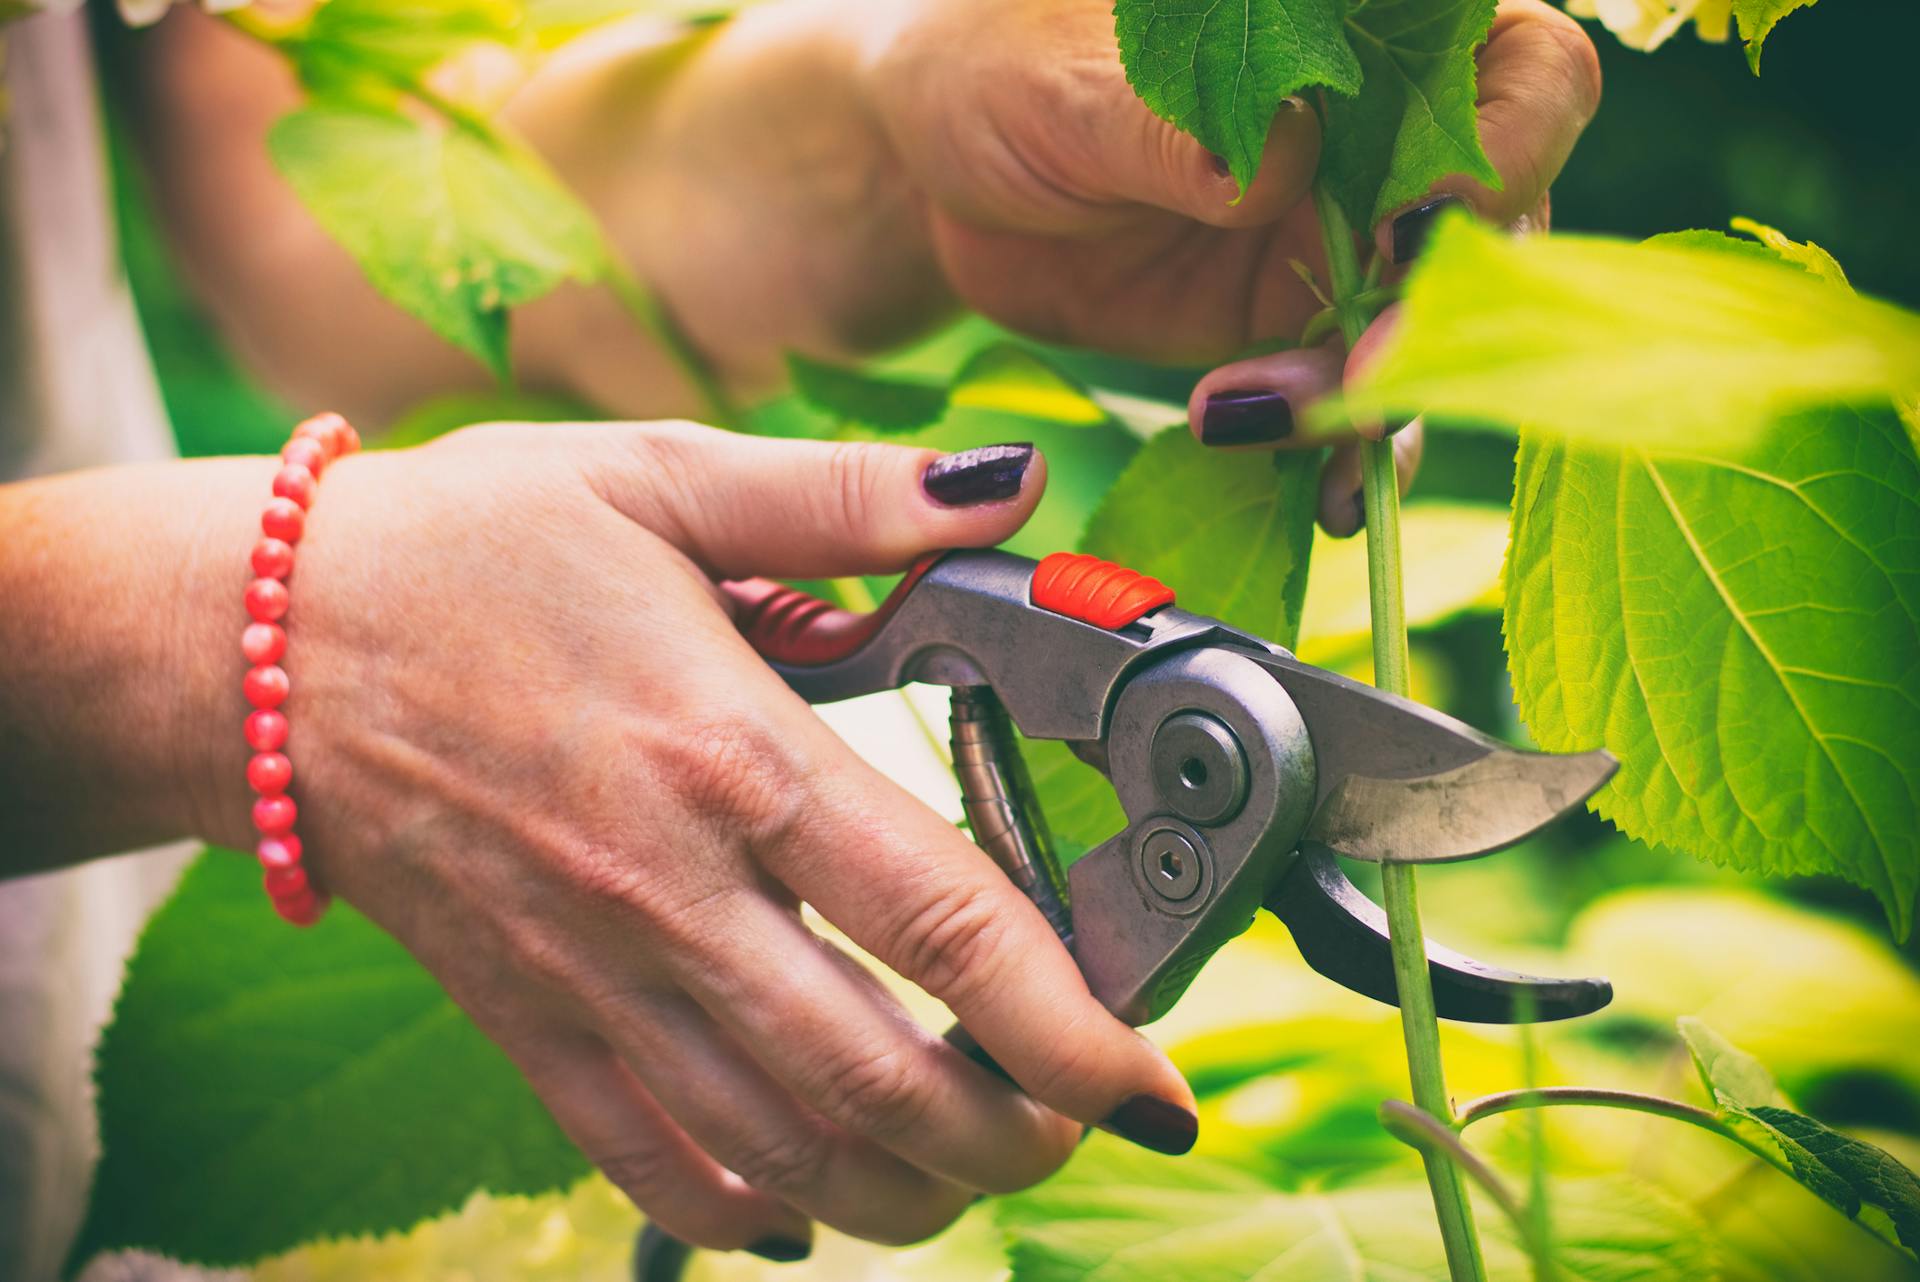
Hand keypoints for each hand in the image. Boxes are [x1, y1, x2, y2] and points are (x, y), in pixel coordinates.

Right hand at [202, 425, 1195, 1254]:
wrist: (263, 645)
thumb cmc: (467, 550)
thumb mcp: (660, 477)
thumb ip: (846, 496)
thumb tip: (1007, 488)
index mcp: (727, 752)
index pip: (938, 919)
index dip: (1065, 1020)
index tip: (1146, 1070)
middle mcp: (666, 890)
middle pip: (874, 1079)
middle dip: (1010, 1136)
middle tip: (1081, 1122)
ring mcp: (589, 977)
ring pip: (777, 1152)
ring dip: (904, 1192)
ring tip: (980, 1169)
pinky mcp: (526, 1023)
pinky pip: (649, 1163)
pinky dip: (751, 1210)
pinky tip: (815, 1203)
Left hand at [866, 0, 1597, 529]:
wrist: (938, 170)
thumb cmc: (997, 67)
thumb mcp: (1066, 84)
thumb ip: (1176, 124)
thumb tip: (1275, 165)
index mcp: (1355, 21)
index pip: (1517, 65)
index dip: (1506, 141)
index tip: (1420, 219)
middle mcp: (1383, 124)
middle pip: (1499, 213)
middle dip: (1439, 305)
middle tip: (1362, 373)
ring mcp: (1348, 229)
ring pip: (1434, 321)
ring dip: (1384, 395)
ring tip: (1269, 425)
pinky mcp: (1300, 323)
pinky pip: (1358, 392)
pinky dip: (1350, 449)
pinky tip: (1324, 494)